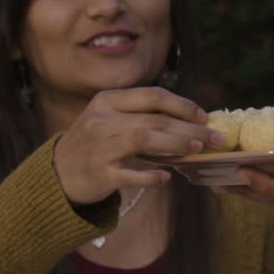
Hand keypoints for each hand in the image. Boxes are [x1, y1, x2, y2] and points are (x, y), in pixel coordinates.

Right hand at [54, 86, 222, 203]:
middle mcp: (101, 120)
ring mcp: (98, 147)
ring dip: (173, 145)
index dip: (182, 105)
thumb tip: (190, 120)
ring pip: (142, 139)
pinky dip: (150, 176)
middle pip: (153, 119)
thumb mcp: (109, 119)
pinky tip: (166, 178)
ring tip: (196, 151)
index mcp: (107, 101)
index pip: (152, 96)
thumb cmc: (95, 143)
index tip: (204, 117)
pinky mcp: (98, 174)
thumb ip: (140, 115)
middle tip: (214, 139)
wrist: (58, 173)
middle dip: (189, 129)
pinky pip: (128, 174)